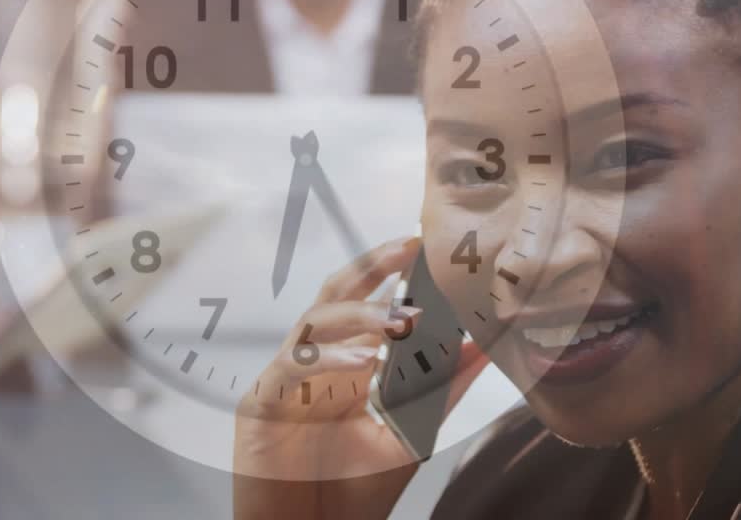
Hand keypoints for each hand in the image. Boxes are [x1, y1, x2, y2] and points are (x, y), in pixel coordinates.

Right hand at [234, 237, 489, 519]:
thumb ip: (440, 392)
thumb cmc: (351, 493)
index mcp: (348, 363)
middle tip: (409, 248)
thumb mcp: (409, 436)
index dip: (394, 273)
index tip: (431, 250)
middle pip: (337, 293)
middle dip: (371, 266)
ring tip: (402, 320)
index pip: (369, 303)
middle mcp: (316, 361)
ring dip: (360, 315)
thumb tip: (479, 349)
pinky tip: (363, 364)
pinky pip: (292, 366)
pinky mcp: (261, 402)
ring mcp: (286, 377)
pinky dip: (328, 358)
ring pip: (315, 321)